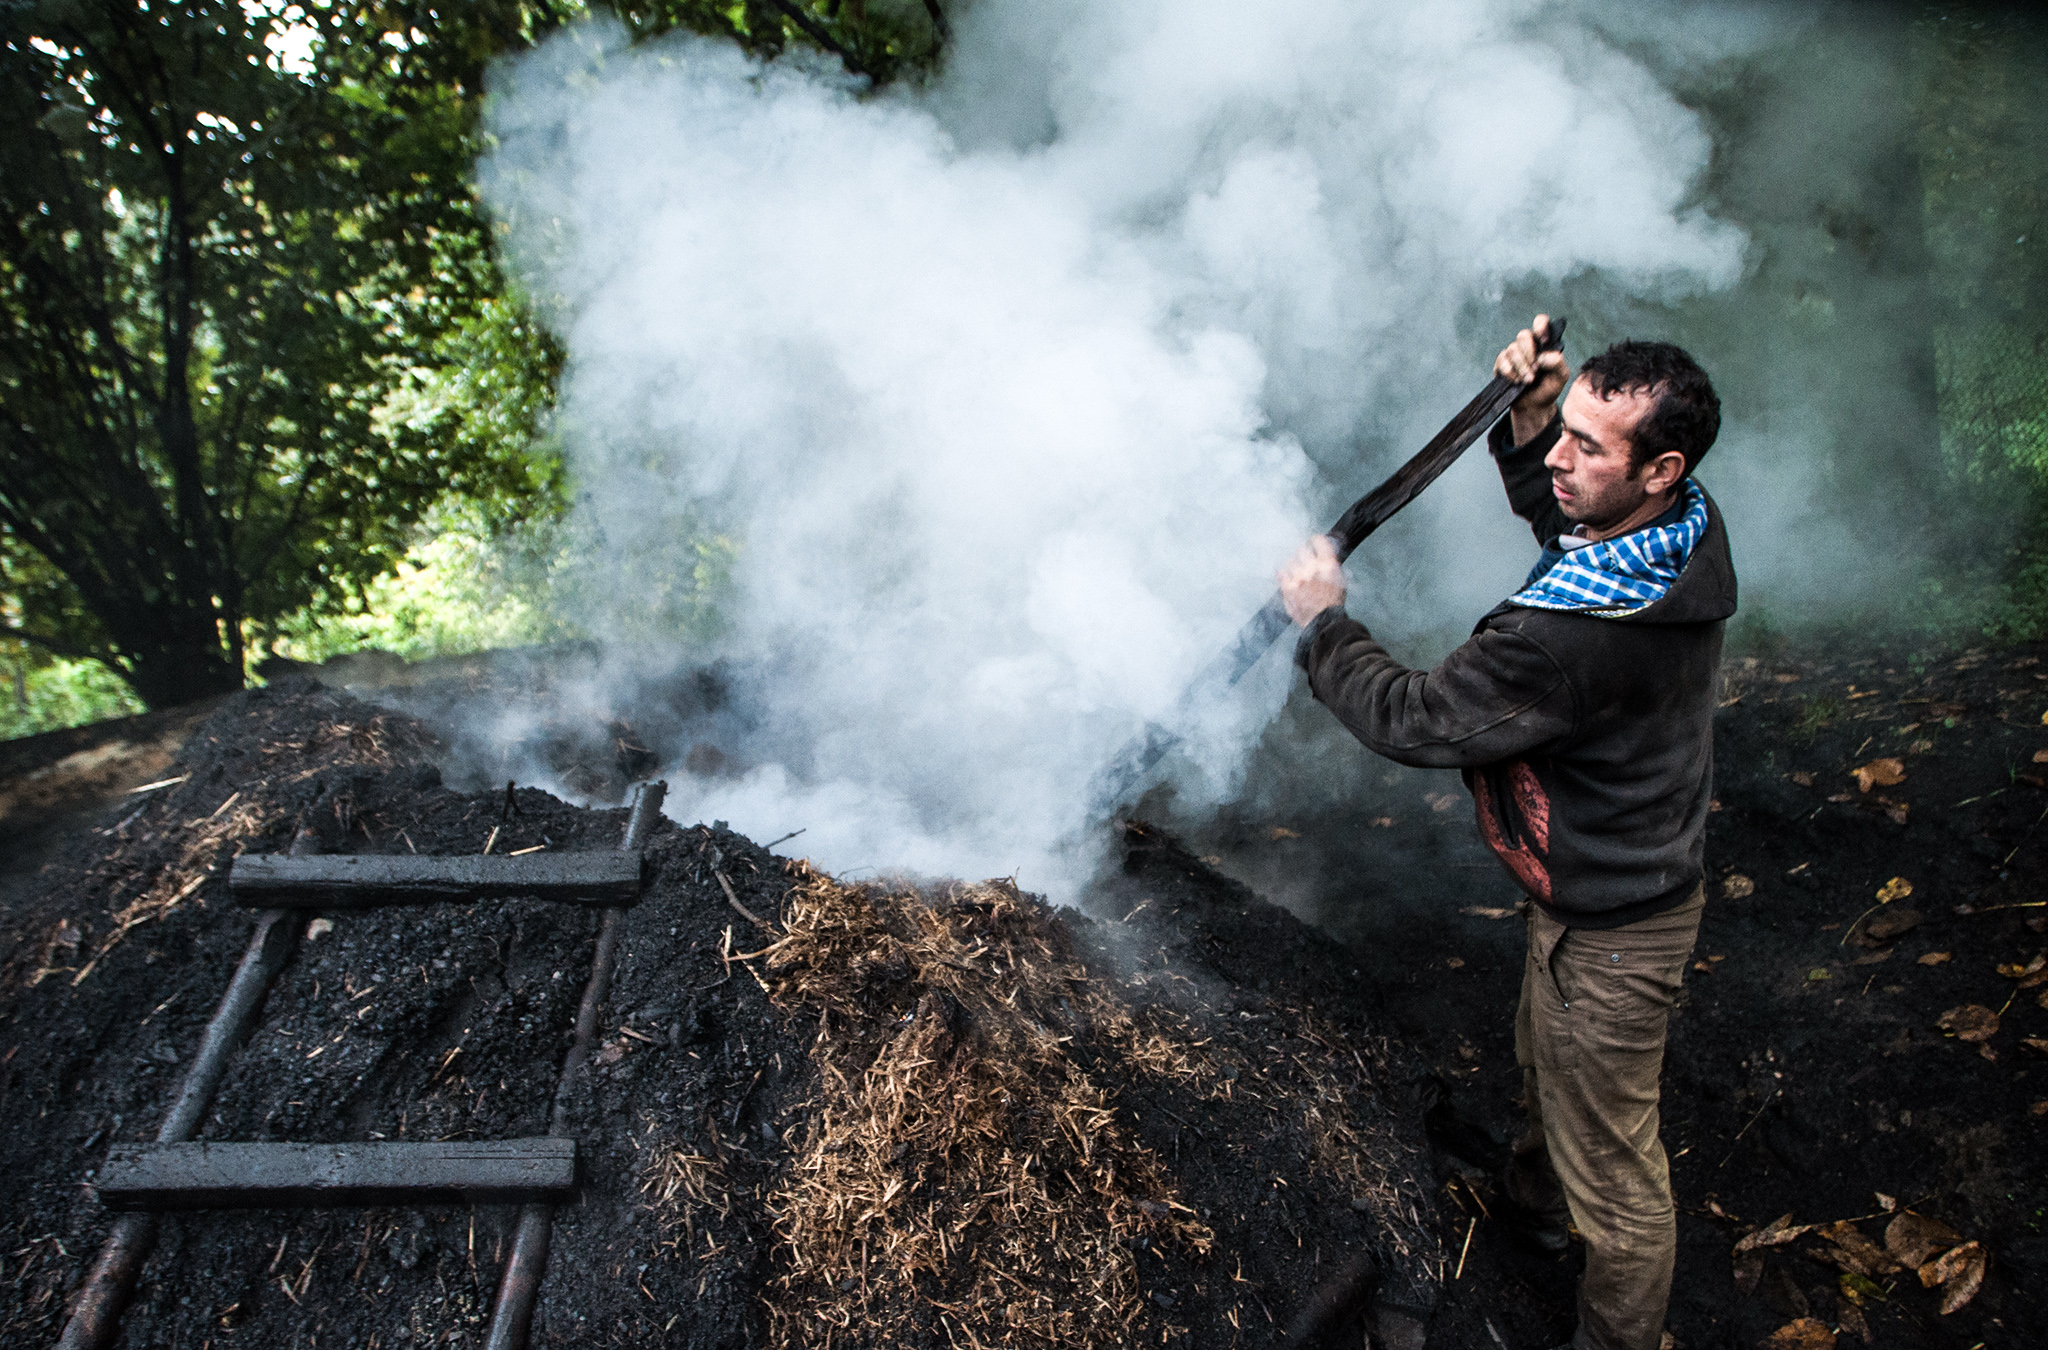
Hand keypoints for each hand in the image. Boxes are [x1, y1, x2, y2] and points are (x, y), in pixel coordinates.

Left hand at [1278, 535, 1344, 626]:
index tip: (1312, 541)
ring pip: (1290, 560)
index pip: (1319, 541)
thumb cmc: (1333, 602)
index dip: (1314, 540)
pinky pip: (1280, 572)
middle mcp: (1313, 568)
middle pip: (1302, 549)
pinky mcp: (1288, 587)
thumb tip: (1323, 553)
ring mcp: (1299, 577)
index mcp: (1328, 565)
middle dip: (1302, 552)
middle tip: (1303, 557)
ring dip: (1292, 564)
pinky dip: (1282, 572)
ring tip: (1296, 570)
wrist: (1324, 621)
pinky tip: (1285, 574)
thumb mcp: (1339, 579)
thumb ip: (1329, 564)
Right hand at [1493, 313, 1569, 446]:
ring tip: (1528, 381)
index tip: (1544, 340)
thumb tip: (1543, 356)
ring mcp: (1514, 354)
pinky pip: (1502, 360)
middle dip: (1529, 353)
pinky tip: (1516, 381)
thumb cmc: (1548, 388)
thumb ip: (1558, 363)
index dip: (1540, 326)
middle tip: (1535, 369)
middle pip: (1523, 335)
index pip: (1540, 322)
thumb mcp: (1560, 376)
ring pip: (1512, 349)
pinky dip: (1509, 371)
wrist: (1534, 406)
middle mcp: (1528, 346)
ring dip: (1521, 367)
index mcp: (1543, 343)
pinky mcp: (1502, 364)